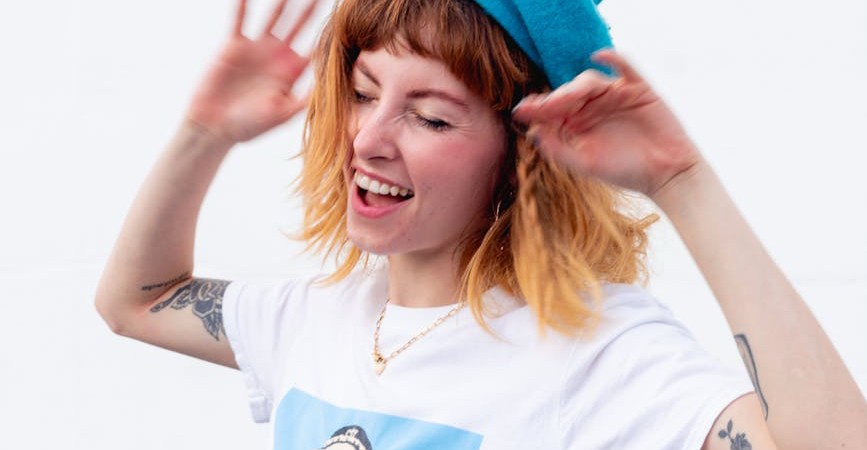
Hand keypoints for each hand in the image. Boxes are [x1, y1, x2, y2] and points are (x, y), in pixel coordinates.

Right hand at [184, 0, 318, 143]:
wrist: (215, 126)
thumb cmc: (249, 126)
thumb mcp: (283, 114)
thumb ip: (305, 99)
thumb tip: (330, 88)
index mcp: (292, 73)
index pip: (315, 49)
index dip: (329, 37)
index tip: (345, 22)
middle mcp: (276, 57)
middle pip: (297, 27)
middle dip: (309, 11)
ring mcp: (256, 49)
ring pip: (272, 20)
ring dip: (281, 4)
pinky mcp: (234, 46)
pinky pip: (240, 21)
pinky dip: (243, 7)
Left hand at [511, 50, 700, 197]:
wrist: (664, 174)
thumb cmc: (624, 171)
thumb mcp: (584, 163)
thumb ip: (557, 149)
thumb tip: (532, 132)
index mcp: (576, 123)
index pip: (552, 110)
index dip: (536, 108)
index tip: (521, 111)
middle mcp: (592, 106)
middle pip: (567, 93)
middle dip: (553, 99)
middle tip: (543, 107)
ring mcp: (614, 94)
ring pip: (589, 81)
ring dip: (574, 87)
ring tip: (564, 99)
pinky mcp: (637, 88)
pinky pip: (624, 66)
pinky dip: (613, 58)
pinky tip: (599, 55)